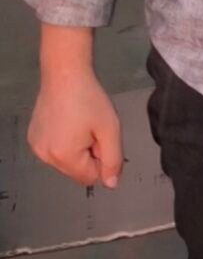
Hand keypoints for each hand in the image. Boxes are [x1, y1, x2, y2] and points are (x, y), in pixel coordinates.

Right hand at [29, 64, 123, 188]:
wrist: (65, 74)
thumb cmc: (88, 98)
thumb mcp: (110, 129)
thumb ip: (113, 160)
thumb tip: (111, 184)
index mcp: (64, 156)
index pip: (90, 177)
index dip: (101, 158)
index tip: (99, 137)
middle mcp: (46, 156)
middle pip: (77, 171)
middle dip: (88, 154)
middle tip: (90, 128)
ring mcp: (37, 147)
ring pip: (66, 162)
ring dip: (76, 149)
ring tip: (78, 123)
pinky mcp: (33, 138)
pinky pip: (55, 151)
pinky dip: (64, 142)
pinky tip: (66, 122)